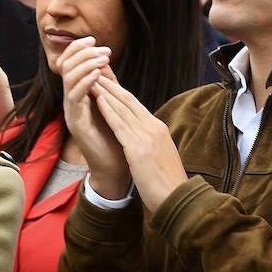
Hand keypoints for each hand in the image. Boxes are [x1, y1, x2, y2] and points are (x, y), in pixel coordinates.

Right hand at [60, 38, 129, 198]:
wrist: (116, 165)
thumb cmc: (115, 134)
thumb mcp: (111, 102)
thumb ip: (107, 82)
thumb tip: (104, 58)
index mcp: (78, 93)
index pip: (70, 63)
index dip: (79, 49)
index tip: (95, 39)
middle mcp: (71, 100)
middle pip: (65, 67)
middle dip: (83, 53)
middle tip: (101, 48)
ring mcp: (71, 111)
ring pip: (68, 80)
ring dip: (85, 65)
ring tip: (101, 58)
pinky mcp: (75, 123)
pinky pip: (74, 98)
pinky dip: (85, 83)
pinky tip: (98, 75)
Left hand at [91, 76, 188, 210]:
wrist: (177, 198)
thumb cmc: (168, 183)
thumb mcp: (161, 156)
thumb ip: (151, 143)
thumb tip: (143, 140)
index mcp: (159, 130)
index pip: (137, 106)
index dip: (121, 93)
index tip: (109, 83)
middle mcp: (154, 128)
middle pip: (129, 101)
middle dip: (112, 86)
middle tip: (98, 72)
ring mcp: (146, 136)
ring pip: (123, 108)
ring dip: (106, 92)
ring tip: (93, 79)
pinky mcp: (138, 147)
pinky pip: (120, 124)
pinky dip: (108, 109)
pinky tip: (98, 99)